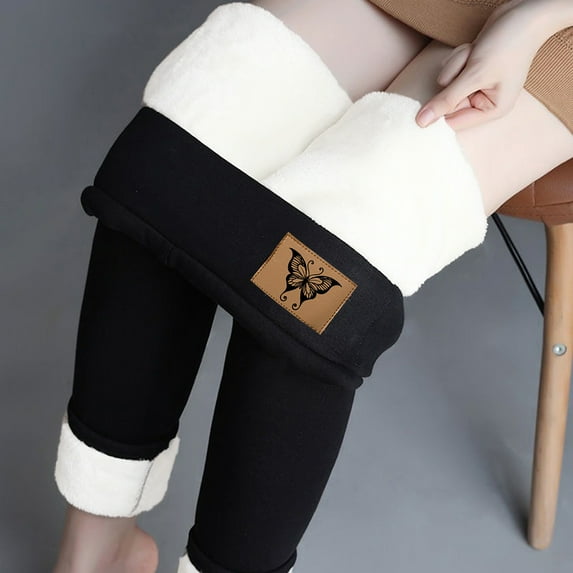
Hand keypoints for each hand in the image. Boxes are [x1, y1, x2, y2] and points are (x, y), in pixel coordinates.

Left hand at [415, 0, 543, 130]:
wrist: (523, 13)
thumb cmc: (508, 45)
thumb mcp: (475, 75)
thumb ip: (446, 100)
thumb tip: (422, 122)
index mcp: (491, 110)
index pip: (454, 123)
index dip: (442, 111)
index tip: (437, 97)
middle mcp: (483, 101)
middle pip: (448, 102)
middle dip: (454, 80)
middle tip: (469, 65)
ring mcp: (476, 86)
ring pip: (447, 83)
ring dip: (456, 65)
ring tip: (476, 54)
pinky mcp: (470, 71)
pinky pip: (451, 70)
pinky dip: (459, 57)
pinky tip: (474, 49)